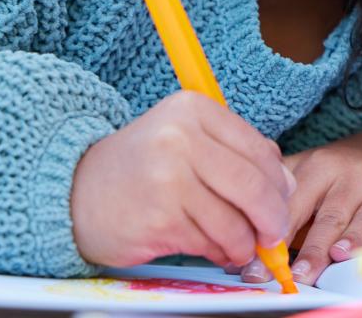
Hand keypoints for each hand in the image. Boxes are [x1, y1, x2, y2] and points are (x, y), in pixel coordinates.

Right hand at [70, 91, 294, 268]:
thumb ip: (235, 155)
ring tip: (238, 246)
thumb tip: (287, 187)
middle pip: (254, 186)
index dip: (279, 184)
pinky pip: (209, 243)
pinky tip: (212, 248)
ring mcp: (168, 179)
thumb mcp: (185, 140)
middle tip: (274, 234)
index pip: (259, 150)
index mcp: (193, 109)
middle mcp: (180, 138)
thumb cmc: (139, 168)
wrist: (75, 190)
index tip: (282, 203)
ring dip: (244, 243)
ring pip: (234, 221)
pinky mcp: (159, 219)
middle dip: (272, 218)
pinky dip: (218, 252)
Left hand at [237, 127, 361, 286]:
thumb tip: (251, 256)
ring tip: (299, 275)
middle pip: (296, 208)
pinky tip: (343, 254)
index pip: (271, 199)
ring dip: (314, 251)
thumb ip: (288, 214)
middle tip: (262, 273)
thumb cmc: (347, 182)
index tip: (241, 261)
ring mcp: (358, 179)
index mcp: (301, 165)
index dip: (253, 230)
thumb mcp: (314, 184)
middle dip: (277, 245)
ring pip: (331, 219)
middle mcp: (326, 166)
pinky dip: (355, 239)